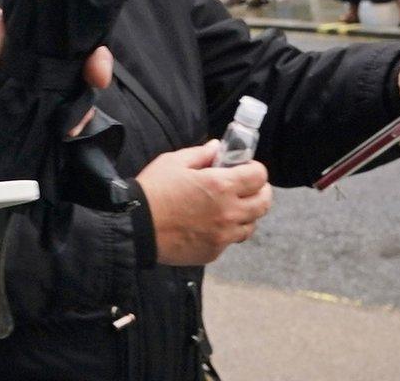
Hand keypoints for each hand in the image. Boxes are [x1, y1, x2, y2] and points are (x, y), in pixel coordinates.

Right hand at [138, 141, 271, 265]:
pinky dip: (227, 231)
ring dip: (246, 214)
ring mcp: (223, 235)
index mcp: (221, 185)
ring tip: (230, 207)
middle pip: (264, 203)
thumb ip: (201, 154)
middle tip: (247, 187)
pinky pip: (230, 240)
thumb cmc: (153, 190)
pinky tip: (211, 224)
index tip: (245, 168)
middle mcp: (228, 212)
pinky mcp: (213, 252)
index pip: (260, 176)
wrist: (135, 227)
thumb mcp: (174, 162)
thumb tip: (217, 147)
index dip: (255, 169)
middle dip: (259, 191)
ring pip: (251, 225)